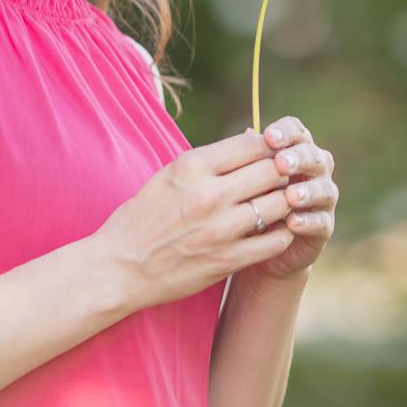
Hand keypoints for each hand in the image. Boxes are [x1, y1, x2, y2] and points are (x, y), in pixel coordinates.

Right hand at [93, 128, 300, 310]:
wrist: (119, 267)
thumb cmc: (143, 217)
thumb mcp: (169, 175)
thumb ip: (210, 159)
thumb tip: (252, 139)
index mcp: (192, 166)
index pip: (253, 143)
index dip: (272, 147)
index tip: (274, 154)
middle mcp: (209, 194)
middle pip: (273, 171)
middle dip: (284, 172)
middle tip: (285, 178)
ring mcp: (220, 229)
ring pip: (280, 205)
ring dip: (287, 202)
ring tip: (284, 203)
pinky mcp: (227, 260)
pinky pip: (275, 241)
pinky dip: (283, 233)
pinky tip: (277, 230)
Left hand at [248, 116, 337, 281]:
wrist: (258, 241)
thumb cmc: (250, 199)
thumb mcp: (244, 178)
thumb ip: (250, 157)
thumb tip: (248, 132)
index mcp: (297, 150)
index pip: (297, 132)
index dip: (286, 132)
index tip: (269, 137)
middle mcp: (315, 170)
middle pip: (314, 157)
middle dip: (299, 158)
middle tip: (281, 163)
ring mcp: (323, 198)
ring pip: (324, 189)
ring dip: (308, 191)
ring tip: (291, 196)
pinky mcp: (324, 227)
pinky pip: (321, 223)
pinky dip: (308, 222)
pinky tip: (292, 223)